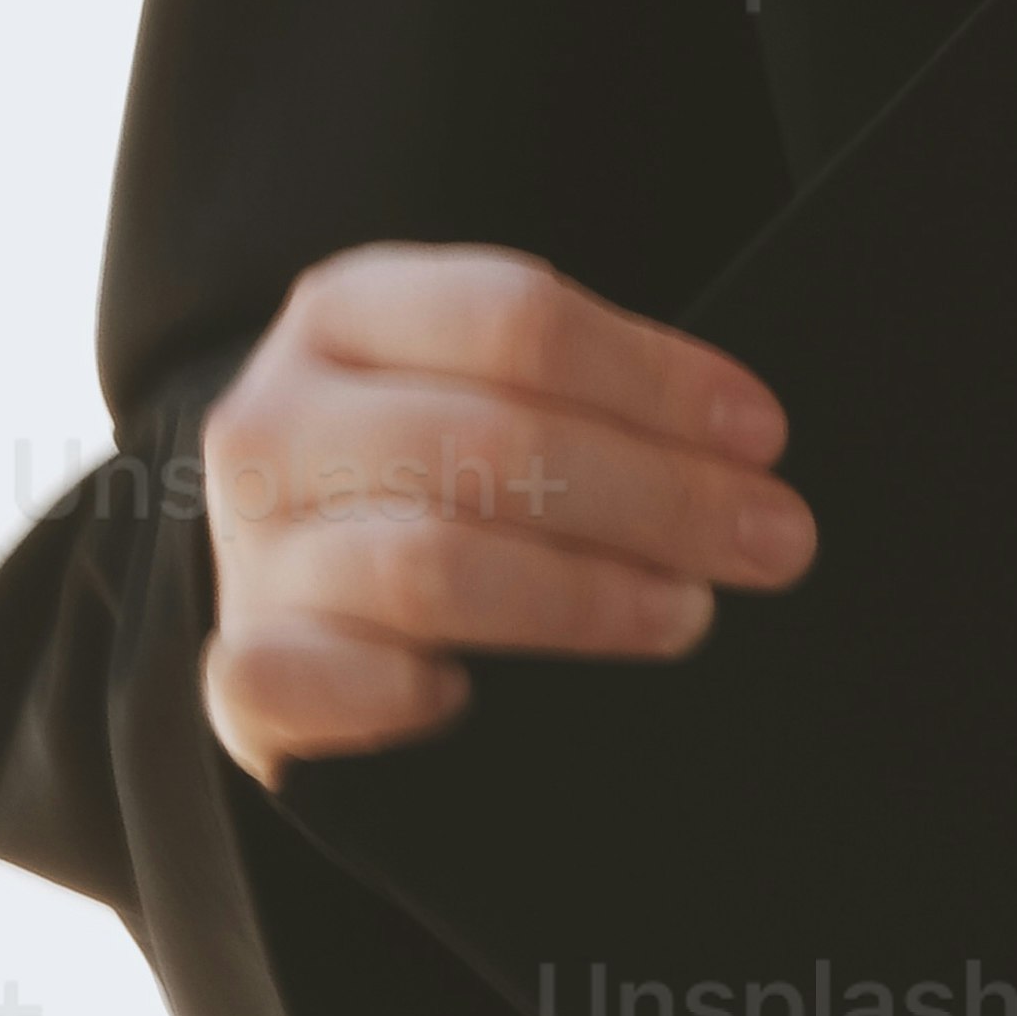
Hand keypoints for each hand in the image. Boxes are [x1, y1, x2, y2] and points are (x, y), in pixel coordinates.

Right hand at [198, 246, 812, 785]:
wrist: (300, 615)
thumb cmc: (429, 497)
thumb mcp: (483, 401)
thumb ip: (581, 403)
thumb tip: (745, 450)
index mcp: (345, 314)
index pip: (513, 321)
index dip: (654, 380)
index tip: (764, 437)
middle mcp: (277, 421)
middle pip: (488, 442)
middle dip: (655, 495)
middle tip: (772, 542)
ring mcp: (255, 552)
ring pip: (431, 564)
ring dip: (581, 596)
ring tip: (683, 614)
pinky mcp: (245, 675)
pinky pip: (312, 683)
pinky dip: (397, 695)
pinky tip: (467, 701)